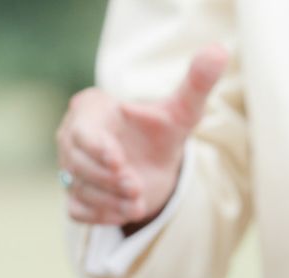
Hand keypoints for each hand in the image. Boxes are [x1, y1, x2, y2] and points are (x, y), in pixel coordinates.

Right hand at [57, 45, 227, 226]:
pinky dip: (100, 216)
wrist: (152, 166)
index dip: (97, 148)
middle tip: (136, 187)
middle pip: (78, 164)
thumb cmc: (160, 132)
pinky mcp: (75, 198)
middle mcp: (71, 140)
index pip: (82, 133)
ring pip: (80, 190)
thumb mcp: (181, 111)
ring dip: (109, 201)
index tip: (118, 161)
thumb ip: (195, 84)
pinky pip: (78, 211)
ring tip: (138, 205)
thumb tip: (219, 52)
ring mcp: (69, 171)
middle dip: (107, 179)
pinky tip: (125, 213)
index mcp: (88, 111)